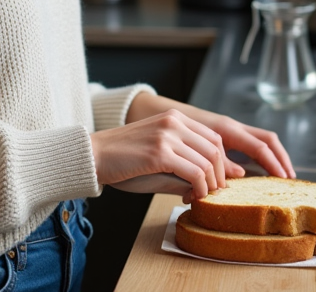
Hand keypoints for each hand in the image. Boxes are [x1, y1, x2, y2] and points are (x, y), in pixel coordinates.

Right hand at [90, 108, 234, 202]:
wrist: (93, 156)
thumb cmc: (123, 159)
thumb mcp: (158, 153)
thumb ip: (184, 162)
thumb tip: (211, 183)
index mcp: (175, 117)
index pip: (214, 137)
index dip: (221, 162)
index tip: (216, 181)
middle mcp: (174, 122)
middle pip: (215, 149)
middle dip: (219, 175)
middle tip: (212, 193)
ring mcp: (167, 135)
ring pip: (207, 162)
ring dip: (209, 185)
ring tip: (199, 197)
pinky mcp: (159, 153)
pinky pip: (194, 173)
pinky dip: (199, 189)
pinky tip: (190, 197)